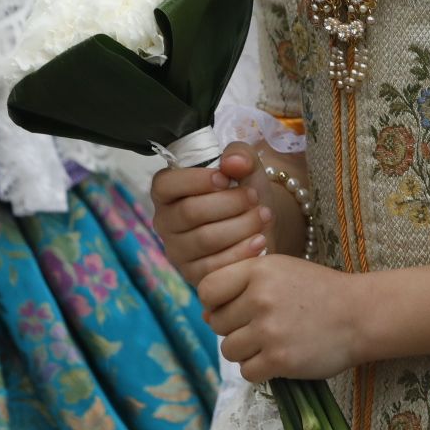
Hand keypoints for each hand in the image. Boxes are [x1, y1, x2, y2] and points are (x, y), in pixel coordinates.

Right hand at [150, 141, 305, 284]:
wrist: (260, 223)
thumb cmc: (243, 190)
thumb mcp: (245, 166)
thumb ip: (239, 155)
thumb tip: (233, 162)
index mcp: (167, 191)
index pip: (165, 184)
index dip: (195, 180)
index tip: (226, 178)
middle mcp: (165, 222)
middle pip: (190, 212)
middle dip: (229, 203)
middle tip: (254, 197)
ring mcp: (177, 251)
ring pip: (205, 239)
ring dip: (241, 225)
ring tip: (263, 215)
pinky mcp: (194, 274)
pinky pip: (215, 267)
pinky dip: (242, 252)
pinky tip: (260, 241)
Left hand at [199, 253, 364, 381]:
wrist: (360, 315)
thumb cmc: (318, 292)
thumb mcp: (281, 271)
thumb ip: (243, 284)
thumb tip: (203, 313)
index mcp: (259, 270)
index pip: (207, 289)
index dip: (214, 302)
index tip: (233, 307)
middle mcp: (260, 297)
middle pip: (217, 323)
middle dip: (235, 328)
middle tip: (264, 326)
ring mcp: (269, 330)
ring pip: (229, 350)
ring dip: (246, 351)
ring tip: (272, 342)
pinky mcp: (280, 360)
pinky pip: (247, 372)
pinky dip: (260, 369)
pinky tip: (279, 357)